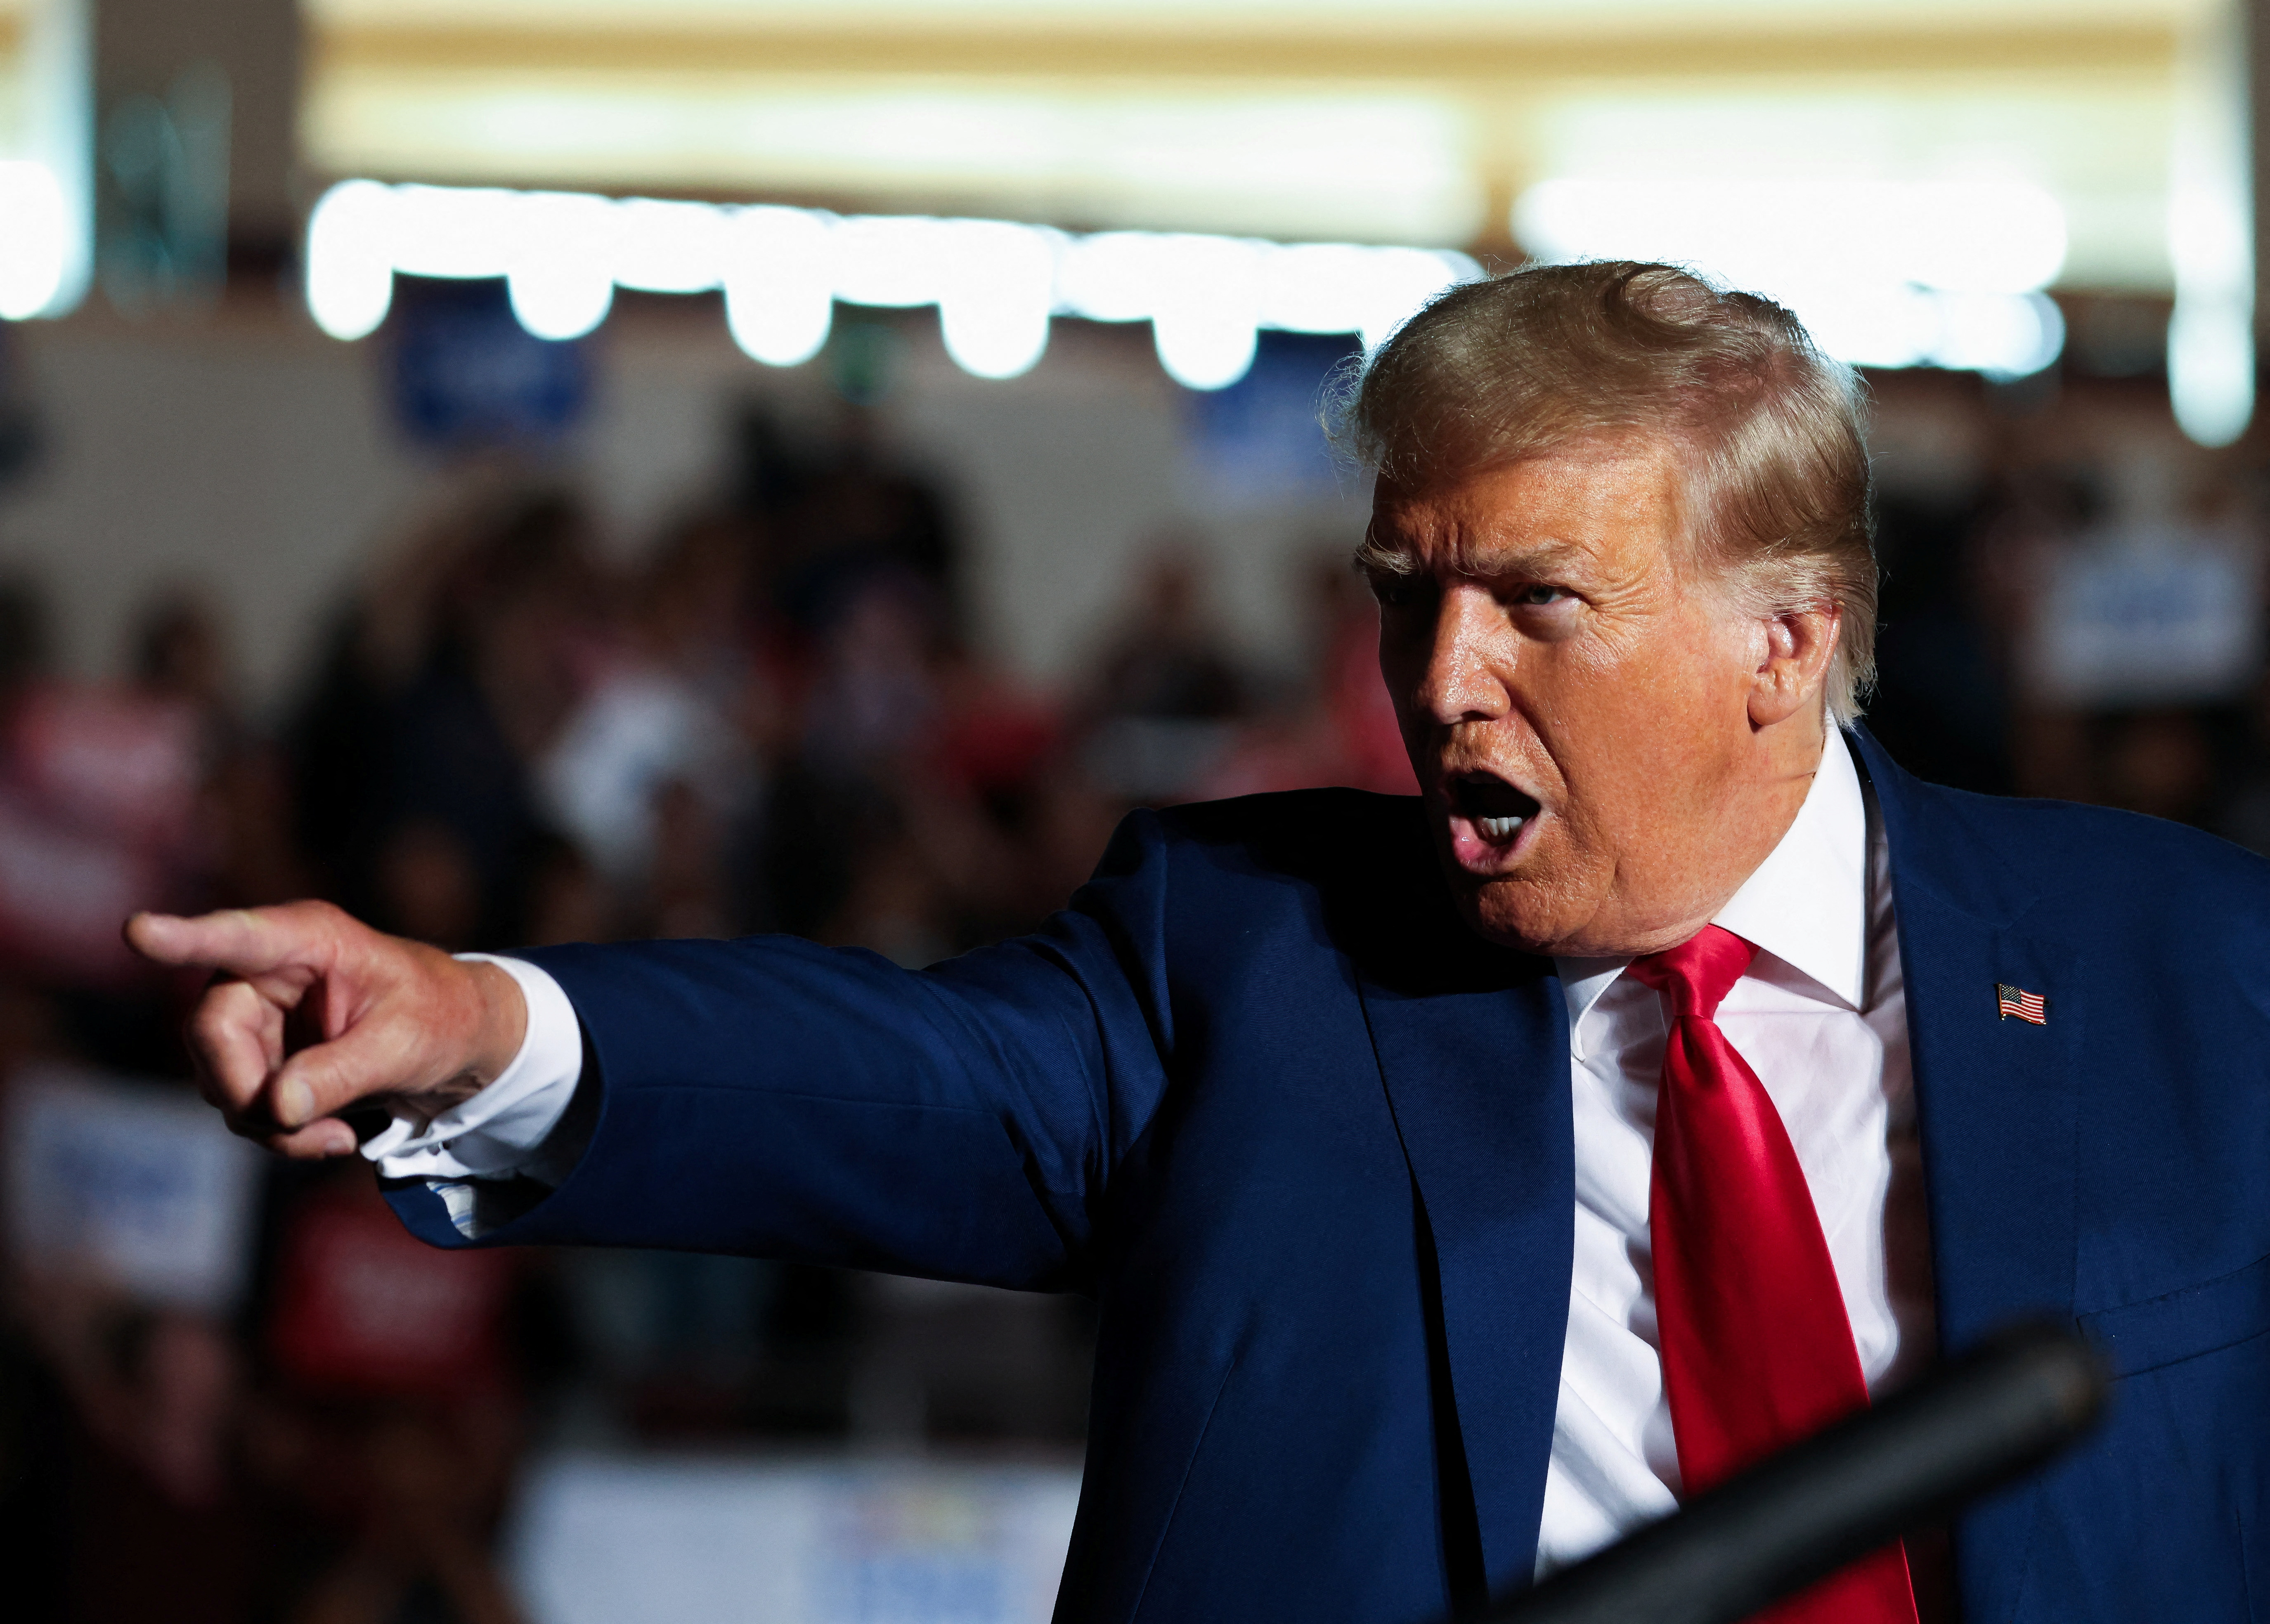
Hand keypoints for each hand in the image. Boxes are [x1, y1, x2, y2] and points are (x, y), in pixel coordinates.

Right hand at [124, 901, 527, 1158]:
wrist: (454, 1041)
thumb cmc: (438, 1018)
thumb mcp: (405, 1044)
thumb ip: (343, 1071)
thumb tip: (276, 1107)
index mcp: (308, 939)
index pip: (238, 936)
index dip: (185, 937)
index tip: (139, 930)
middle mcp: (264, 971)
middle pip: (211, 1033)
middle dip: (249, 1092)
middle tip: (306, 1128)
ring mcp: (253, 1015)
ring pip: (219, 1081)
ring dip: (270, 1124)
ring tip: (336, 1134)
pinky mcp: (255, 1057)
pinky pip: (239, 1105)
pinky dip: (278, 1132)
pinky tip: (330, 1135)